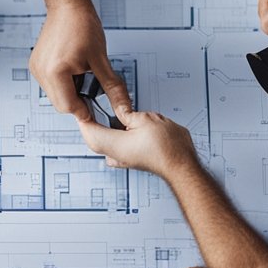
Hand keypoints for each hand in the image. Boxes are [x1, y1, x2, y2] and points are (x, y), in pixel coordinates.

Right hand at [30, 0, 132, 120]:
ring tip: (81, 72)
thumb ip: (112, 87)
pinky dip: (63, 82)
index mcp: (56, 72)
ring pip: (55, 95)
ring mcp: (37, 69)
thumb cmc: (81, 24)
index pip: (69, 107)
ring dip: (70, 91)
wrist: (67, 5)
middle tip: (92, 86)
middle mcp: (42, 72)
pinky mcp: (36, 65)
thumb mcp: (101, 59)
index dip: (85, 111)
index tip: (96, 110)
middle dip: (78, 100)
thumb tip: (122, 106)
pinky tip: (72, 68)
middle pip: (61, 104)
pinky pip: (50, 84)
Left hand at [76, 109, 197, 179]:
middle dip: (96, 117)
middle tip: (99, 102)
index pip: (86, 127)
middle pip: (93, 134)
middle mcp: (113, 155)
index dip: (83, 112)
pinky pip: (114, 145)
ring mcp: (121, 160)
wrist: (183, 166)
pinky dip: (117, 133)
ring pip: (104, 139)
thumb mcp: (146, 119)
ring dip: (107, 125)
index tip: (84, 100)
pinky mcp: (129, 160)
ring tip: (116, 112)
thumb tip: (118, 108)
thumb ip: (126, 112)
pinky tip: (126, 125)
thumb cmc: (169, 148)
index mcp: (112, 144)